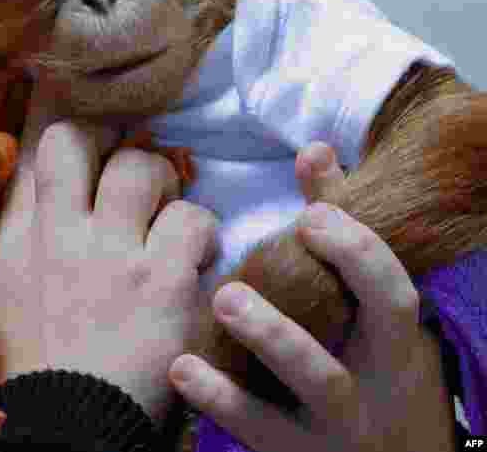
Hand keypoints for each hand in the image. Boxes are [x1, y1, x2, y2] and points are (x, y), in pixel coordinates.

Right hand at [0, 80, 218, 421]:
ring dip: (166, 188)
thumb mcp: (7, 289)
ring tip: (173, 222)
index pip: (48, 145)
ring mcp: (117, 253)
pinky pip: (195, 220)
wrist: (70, 426)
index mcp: (25, 234)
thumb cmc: (36, 362)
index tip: (102, 149)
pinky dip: (201, 234)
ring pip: (148, 168)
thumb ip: (24, 229)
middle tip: (141, 183)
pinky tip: (196, 260)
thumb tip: (42, 177)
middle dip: (122, 149)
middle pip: (93, 138)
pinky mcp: (166, 282)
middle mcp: (65, 232)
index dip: (82, 133)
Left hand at [170, 143, 454, 451]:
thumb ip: (332, 223)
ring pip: (311, 385)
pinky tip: (180, 366)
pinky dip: (218, 396)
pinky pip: (255, 427)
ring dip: (268, 337)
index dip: (359, 253)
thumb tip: (315, 149)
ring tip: (222, 297)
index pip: (390, 295)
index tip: (313, 216)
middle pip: (356, 346)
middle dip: (313, 294)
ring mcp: (328, 426)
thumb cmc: (349, 352)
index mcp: (385, 342)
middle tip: (257, 261)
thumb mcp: (352, 299)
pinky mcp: (287, 451)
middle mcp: (367, 386)